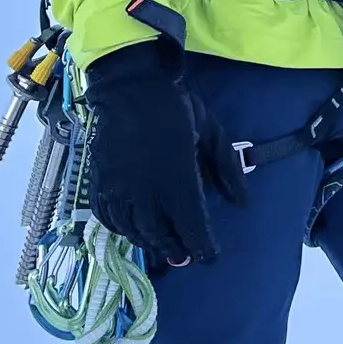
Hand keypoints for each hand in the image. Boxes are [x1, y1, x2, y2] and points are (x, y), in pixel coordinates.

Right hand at [83, 40, 246, 265]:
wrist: (130, 85)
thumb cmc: (176, 106)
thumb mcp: (212, 132)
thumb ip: (227, 169)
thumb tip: (242, 203)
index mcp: (177, 179)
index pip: (191, 226)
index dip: (202, 247)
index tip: (209, 256)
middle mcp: (146, 191)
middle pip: (160, 235)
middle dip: (175, 250)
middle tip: (185, 258)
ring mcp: (119, 187)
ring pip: (132, 230)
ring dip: (149, 243)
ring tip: (161, 246)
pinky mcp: (100, 180)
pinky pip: (107, 216)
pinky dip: (120, 229)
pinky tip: (130, 229)